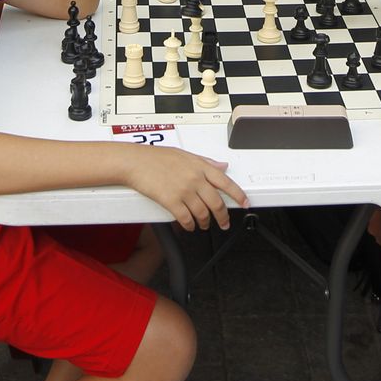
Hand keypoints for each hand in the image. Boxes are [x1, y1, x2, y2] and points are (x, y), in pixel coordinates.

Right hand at [125, 146, 247, 230]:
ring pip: (203, 213)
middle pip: (217, 203)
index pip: (226, 182)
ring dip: (205, 222)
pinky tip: (189, 226)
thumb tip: (223, 166)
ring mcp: (184, 191)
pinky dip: (190, 225)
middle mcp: (195, 179)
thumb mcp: (185, 154)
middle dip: (223, 217)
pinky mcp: (171, 201)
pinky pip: (186, 219)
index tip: (245, 203)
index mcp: (201, 166)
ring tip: (204, 224)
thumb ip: (206, 162)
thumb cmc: (156, 157)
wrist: (135, 162)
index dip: (239, 195)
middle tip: (224, 223)